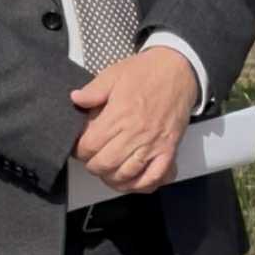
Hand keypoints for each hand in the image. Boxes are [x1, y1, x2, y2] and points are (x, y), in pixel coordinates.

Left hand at [70, 48, 198, 192]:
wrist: (178, 69)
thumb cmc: (147, 72)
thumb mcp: (114, 74)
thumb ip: (93, 90)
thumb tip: (75, 99)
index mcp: (119, 115)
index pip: (90, 146)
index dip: (79, 151)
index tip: (79, 147)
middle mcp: (136, 133)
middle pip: (105, 164)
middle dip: (93, 165)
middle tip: (92, 159)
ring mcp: (153, 144)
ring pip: (126, 175)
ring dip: (112, 178)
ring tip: (108, 170)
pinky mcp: (168, 150)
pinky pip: (154, 177)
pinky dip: (141, 185)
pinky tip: (132, 181)